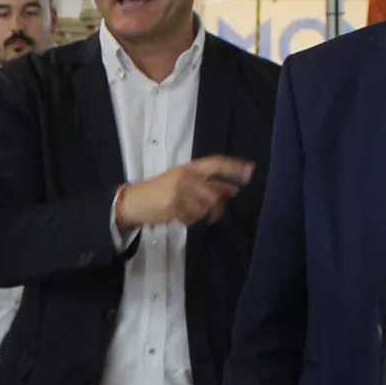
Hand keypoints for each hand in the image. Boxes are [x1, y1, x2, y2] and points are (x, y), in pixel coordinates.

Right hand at [115, 156, 254, 230]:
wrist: (135, 201)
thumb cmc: (160, 190)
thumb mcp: (184, 181)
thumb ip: (208, 184)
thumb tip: (233, 190)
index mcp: (189, 167)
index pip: (217, 163)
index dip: (234, 167)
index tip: (251, 171)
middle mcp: (186, 176)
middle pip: (215, 193)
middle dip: (218, 206)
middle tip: (215, 212)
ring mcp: (179, 192)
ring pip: (205, 208)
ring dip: (202, 215)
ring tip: (190, 212)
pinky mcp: (173, 206)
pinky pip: (192, 218)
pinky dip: (190, 220)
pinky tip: (180, 216)